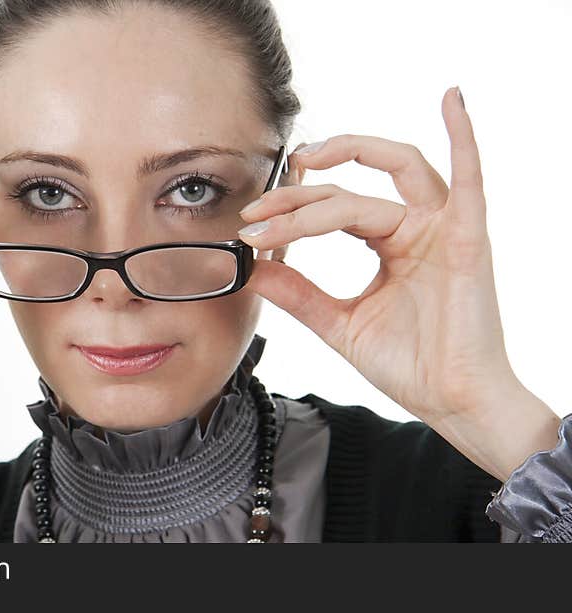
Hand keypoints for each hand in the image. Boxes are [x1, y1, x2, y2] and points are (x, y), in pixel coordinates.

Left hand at [237, 87, 559, 479]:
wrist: (452, 403)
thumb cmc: (410, 364)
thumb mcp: (339, 324)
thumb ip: (299, 295)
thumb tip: (251, 269)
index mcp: (389, 243)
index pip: (333, 208)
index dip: (290, 215)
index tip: (250, 228)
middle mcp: (416, 227)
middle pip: (353, 188)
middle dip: (300, 193)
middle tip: (260, 207)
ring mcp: (443, 228)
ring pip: (395, 171)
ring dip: (352, 151)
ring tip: (305, 157)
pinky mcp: (468, 239)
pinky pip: (471, 177)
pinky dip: (464, 134)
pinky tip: (451, 100)